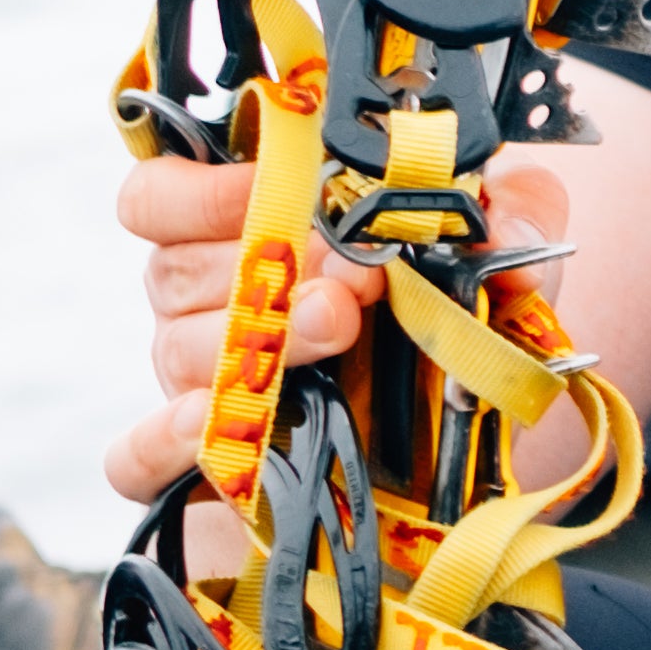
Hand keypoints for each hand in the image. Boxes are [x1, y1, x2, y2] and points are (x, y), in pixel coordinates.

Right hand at [103, 134, 582, 503]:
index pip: (159, 194)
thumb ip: (511, 215)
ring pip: (175, 350)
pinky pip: (139, 457)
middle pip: (175, 270)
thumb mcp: (499, 248)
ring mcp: (196, 382)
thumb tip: (498, 226)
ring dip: (252, 340)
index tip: (291, 186)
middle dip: (264, 263)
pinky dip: (169, 442)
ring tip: (337, 329)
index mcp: (243, 228)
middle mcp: (206, 300)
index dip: (206, 187)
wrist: (458, 436)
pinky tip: (229, 425)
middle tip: (353, 275)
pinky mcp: (203, 463)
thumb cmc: (452, 315)